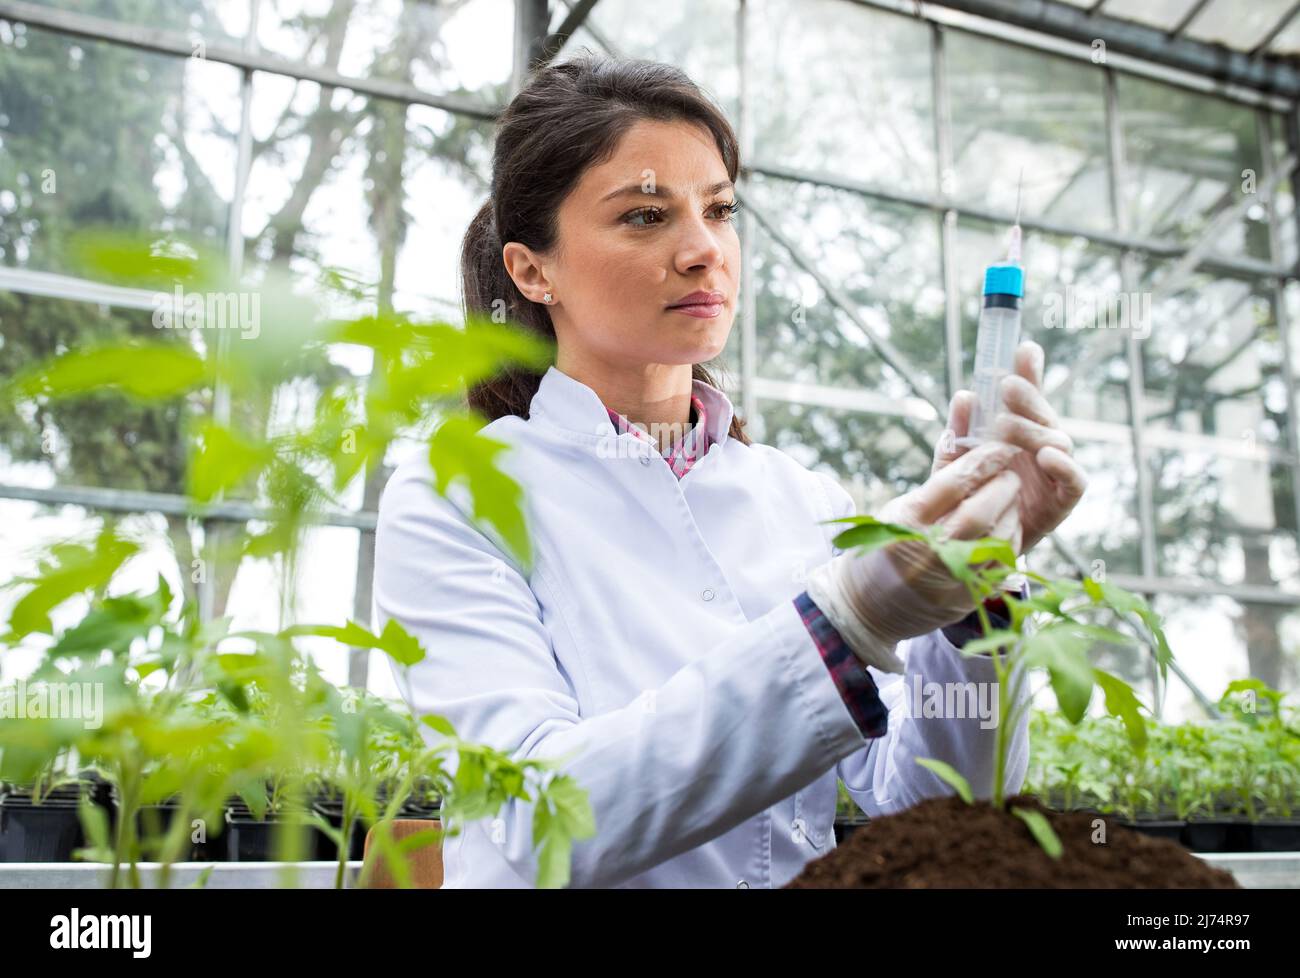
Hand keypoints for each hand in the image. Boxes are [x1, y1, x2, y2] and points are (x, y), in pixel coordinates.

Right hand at [806, 442, 1021, 671]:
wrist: (864, 608)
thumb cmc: (880, 548)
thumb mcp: (896, 511)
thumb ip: (935, 482)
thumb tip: (964, 437)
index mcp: (905, 523)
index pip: (953, 483)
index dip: (982, 460)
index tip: (998, 447)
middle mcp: (928, 551)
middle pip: (980, 511)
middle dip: (1002, 486)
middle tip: (1009, 473)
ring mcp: (949, 578)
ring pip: (997, 538)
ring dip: (1011, 511)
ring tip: (1009, 498)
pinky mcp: (966, 598)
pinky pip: (1001, 564)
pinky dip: (1009, 538)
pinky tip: (1006, 525)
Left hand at [933, 341, 1086, 554]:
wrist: (971, 546)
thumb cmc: (966, 498)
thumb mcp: (955, 462)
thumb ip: (960, 431)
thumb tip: (964, 395)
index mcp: (1017, 432)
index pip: (1027, 396)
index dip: (1029, 370)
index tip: (1022, 347)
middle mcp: (1040, 447)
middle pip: (1044, 414)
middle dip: (1028, 396)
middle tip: (1005, 385)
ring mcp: (1054, 472)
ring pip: (1058, 441)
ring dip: (1036, 429)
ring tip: (1009, 424)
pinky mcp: (1062, 502)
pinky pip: (1074, 481)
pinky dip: (1065, 467)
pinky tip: (1046, 455)